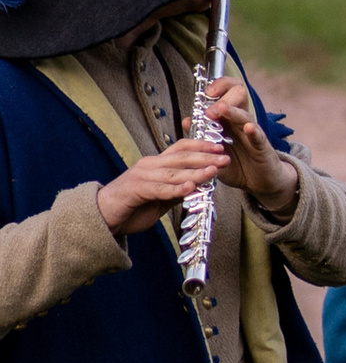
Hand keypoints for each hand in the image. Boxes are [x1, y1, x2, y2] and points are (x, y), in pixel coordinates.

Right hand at [96, 138, 224, 235]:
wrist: (102, 216)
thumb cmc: (132, 206)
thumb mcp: (160, 197)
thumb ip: (177, 189)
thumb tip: (199, 185)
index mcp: (155, 163)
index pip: (181, 148)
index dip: (201, 146)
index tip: (220, 148)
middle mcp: (149, 165)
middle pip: (181, 157)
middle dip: (205, 157)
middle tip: (224, 158)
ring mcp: (141, 176)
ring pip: (173, 172)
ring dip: (195, 172)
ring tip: (213, 172)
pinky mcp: (135, 191)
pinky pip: (159, 189)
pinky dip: (176, 189)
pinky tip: (190, 188)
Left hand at [203, 74, 300, 213]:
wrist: (258, 182)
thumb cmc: (235, 164)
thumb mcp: (214, 152)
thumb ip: (201, 138)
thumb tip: (186, 121)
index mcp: (229, 119)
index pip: (227, 92)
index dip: (219, 86)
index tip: (207, 91)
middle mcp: (241, 121)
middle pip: (239, 94)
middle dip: (224, 94)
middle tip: (209, 105)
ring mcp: (253, 133)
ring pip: (245, 115)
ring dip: (232, 112)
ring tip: (220, 109)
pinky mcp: (263, 147)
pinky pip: (259, 136)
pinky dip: (253, 131)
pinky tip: (248, 128)